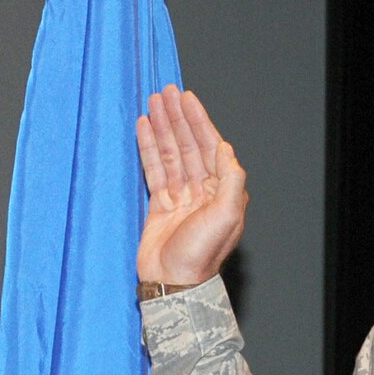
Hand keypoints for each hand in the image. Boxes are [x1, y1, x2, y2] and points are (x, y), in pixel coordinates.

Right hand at [136, 87, 247, 284]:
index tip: (186, 98)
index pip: (209, 146)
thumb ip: (229, 179)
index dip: (198, 121)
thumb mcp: (227, 215)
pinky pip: (153, 170)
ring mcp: (180, 196)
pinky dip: (148, 148)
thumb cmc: (202, 253)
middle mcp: (202, 190)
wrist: (174, 282)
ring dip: (162, 127)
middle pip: (188, 145)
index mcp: (222, 190)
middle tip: (165, 92)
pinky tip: (143, 129)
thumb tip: (224, 147)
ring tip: (152, 103)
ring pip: (170, 154)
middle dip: (177, 118)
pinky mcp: (159, 204)